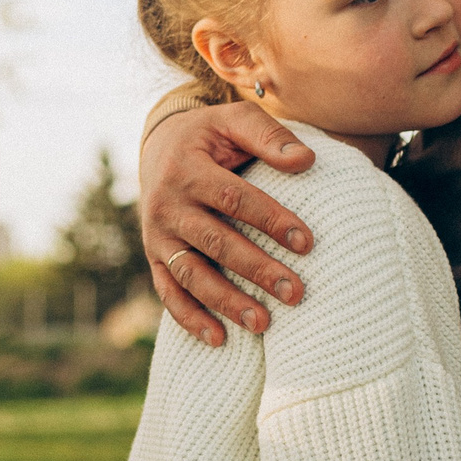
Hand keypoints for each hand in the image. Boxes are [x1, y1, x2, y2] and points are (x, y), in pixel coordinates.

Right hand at [140, 103, 317, 346]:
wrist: (159, 146)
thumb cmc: (210, 136)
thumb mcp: (234, 120)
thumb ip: (268, 135)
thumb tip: (306, 161)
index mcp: (187, 168)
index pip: (232, 197)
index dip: (269, 219)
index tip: (307, 243)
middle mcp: (167, 205)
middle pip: (215, 242)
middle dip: (256, 270)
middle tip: (295, 292)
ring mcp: (157, 235)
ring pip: (191, 273)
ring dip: (225, 301)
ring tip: (263, 324)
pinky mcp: (154, 257)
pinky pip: (168, 292)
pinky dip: (190, 318)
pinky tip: (220, 340)